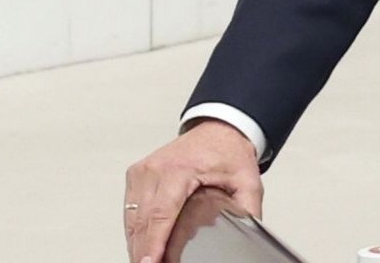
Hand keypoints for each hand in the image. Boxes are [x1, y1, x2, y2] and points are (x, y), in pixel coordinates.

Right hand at [123, 120, 262, 262]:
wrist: (218, 129)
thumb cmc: (228, 152)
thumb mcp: (247, 180)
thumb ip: (247, 209)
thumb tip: (249, 232)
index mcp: (180, 169)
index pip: (161, 213)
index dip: (154, 242)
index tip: (151, 262)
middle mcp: (155, 169)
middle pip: (142, 221)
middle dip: (144, 251)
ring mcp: (142, 171)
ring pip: (132, 219)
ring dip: (137, 244)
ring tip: (149, 262)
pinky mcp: (136, 175)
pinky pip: (130, 211)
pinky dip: (135, 231)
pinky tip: (142, 248)